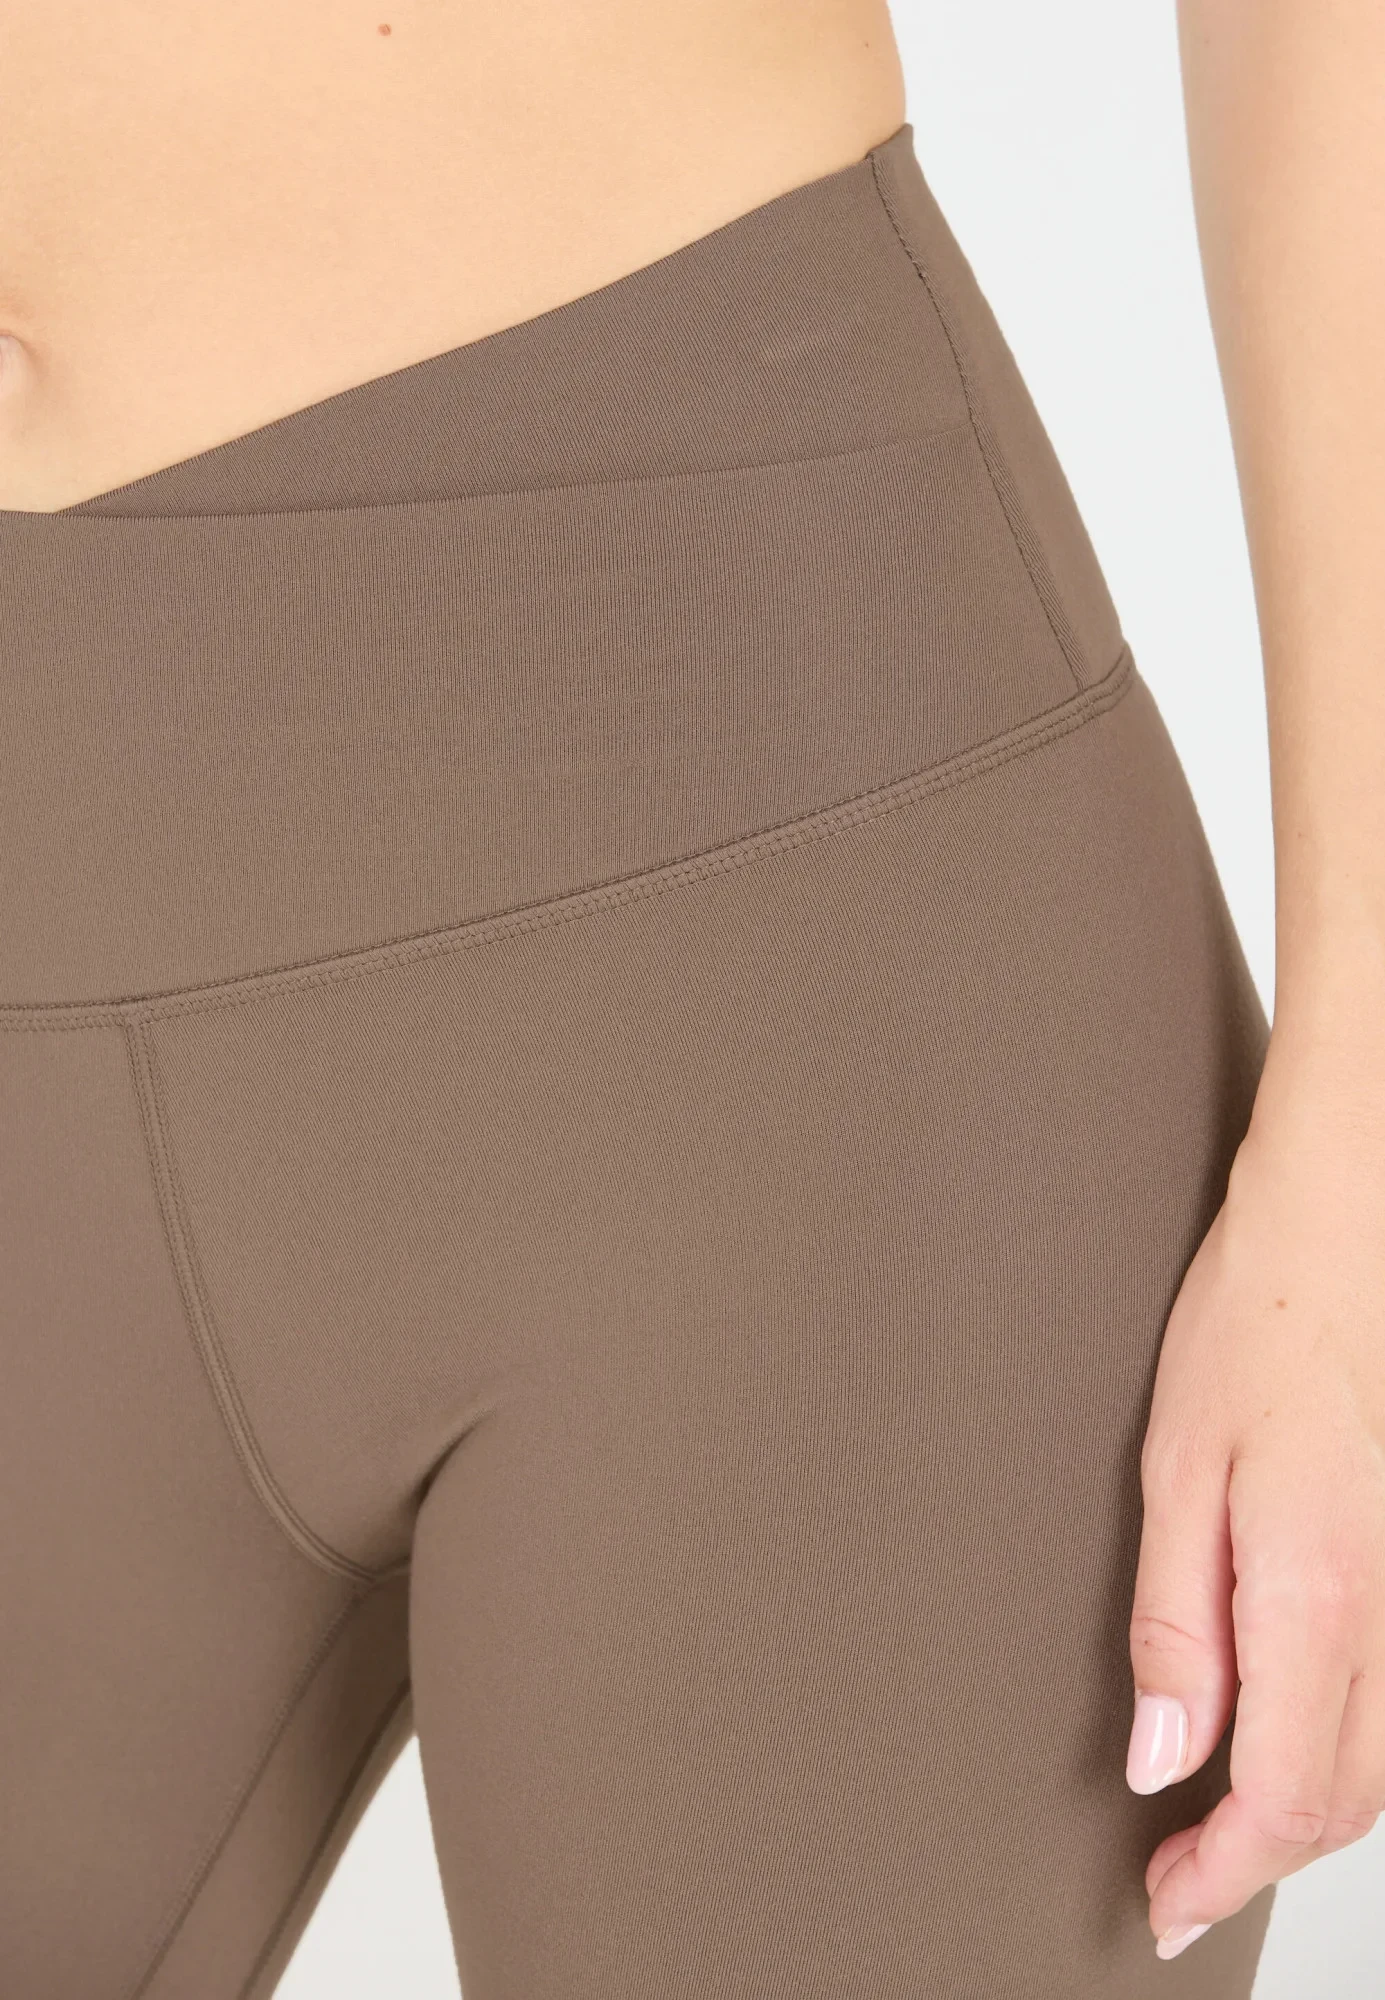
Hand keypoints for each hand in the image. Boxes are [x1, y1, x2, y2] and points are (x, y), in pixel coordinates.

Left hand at [1126, 1042, 1384, 1958]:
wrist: (1339, 1251)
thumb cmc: (1250, 1336)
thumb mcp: (1176, 1474)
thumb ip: (1177, 1626)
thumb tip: (1168, 1756)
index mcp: (1317, 1596)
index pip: (1286, 1798)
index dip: (1226, 1872)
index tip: (1169, 1902)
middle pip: (1343, 1802)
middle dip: (1259, 1859)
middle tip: (1180, 1878)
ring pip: (1380, 1767)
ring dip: (1304, 1820)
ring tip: (1221, 1834)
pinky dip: (1342, 1760)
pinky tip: (1288, 1748)